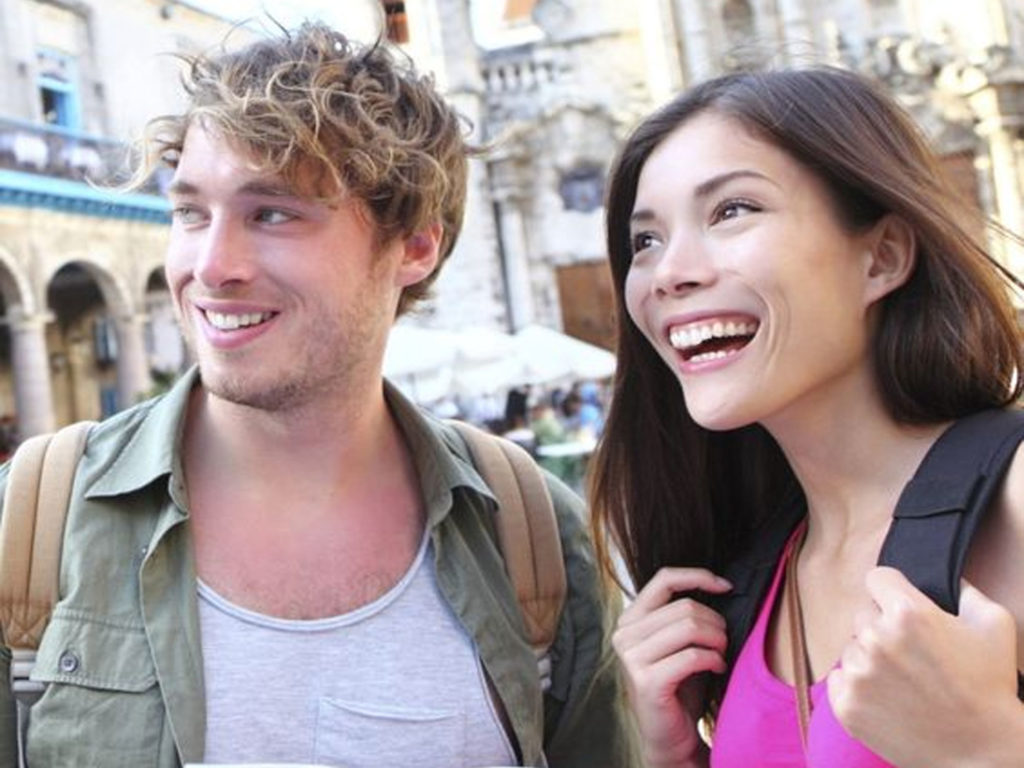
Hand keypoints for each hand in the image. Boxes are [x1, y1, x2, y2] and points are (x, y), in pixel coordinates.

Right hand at [612, 567, 731, 767]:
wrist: (669, 735)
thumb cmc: (679, 686)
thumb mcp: (678, 643)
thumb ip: (684, 615)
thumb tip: (718, 584)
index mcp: (630, 619)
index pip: (664, 579)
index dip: (698, 576)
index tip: (725, 586)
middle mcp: (625, 635)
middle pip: (684, 606)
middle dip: (715, 622)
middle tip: (723, 642)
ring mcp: (632, 658)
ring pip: (689, 627)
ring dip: (716, 641)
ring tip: (720, 655)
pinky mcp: (647, 681)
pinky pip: (692, 656)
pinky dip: (713, 660)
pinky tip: (718, 668)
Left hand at [828, 567, 1019, 766]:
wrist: (982, 752)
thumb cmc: (990, 687)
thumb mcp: (994, 625)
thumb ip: (965, 589)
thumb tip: (945, 576)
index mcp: (908, 613)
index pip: (877, 578)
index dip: (890, 590)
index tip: (899, 606)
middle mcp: (876, 638)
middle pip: (863, 614)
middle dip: (883, 627)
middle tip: (911, 654)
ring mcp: (858, 673)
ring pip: (852, 648)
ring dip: (870, 658)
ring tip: (904, 680)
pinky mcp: (846, 704)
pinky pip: (839, 678)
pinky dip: (857, 686)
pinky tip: (888, 697)